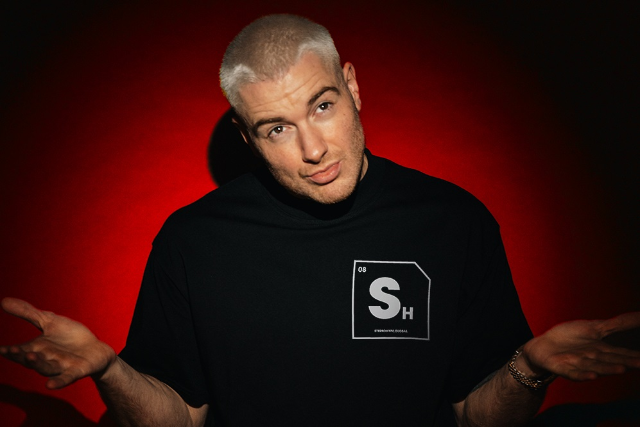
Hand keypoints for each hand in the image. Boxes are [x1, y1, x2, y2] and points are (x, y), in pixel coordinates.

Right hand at [0, 297, 115, 388]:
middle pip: (31, 360)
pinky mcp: (77, 371)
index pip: (20, 351)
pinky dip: (58, 382)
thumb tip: (3, 301)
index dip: (10, 351)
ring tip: (30, 357)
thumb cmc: (70, 336)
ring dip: (38, 364)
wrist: (96, 350)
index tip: (1, 349)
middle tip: (13, 350)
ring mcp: (61, 366)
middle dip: (21, 356)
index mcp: (38, 348)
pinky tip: (50, 385)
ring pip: (46, 368)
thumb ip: (29, 314)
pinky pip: (66, 378)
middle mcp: (46, 359)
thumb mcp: (50, 321)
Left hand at [520, 312, 639, 380]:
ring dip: (608, 369)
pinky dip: (583, 375)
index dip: (635, 355)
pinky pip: (574, 373)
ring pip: (596, 367)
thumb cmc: (570, 337)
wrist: (543, 347)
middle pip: (611, 361)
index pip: (622, 353)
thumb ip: (616, 324)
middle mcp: (594, 360)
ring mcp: (579, 365)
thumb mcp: (594, 328)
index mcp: (602, 351)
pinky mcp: (563, 368)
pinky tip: (592, 376)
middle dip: (626, 363)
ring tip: (622, 369)